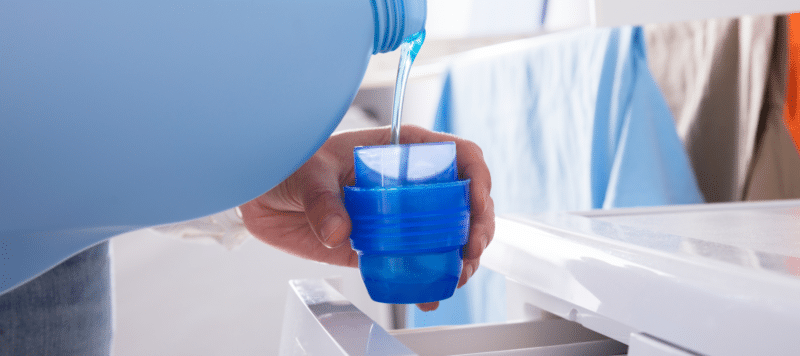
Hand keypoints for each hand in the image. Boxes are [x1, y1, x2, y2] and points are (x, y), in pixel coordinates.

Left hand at [239, 125, 493, 310]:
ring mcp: (401, 217)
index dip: (478, 178)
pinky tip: (430, 294)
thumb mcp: (309, 173)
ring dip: (462, 258)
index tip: (478, 204)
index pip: (458, 157)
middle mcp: (411, 184)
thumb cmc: (291, 164)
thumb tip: (339, 232)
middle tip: (470, 251)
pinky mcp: (385, 246)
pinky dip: (429, 281)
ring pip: (449, 236)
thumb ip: (323, 200)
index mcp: (403, 151)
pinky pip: (416, 264)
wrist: (266, 192)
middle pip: (464, 201)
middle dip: (479, 227)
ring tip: (456, 275)